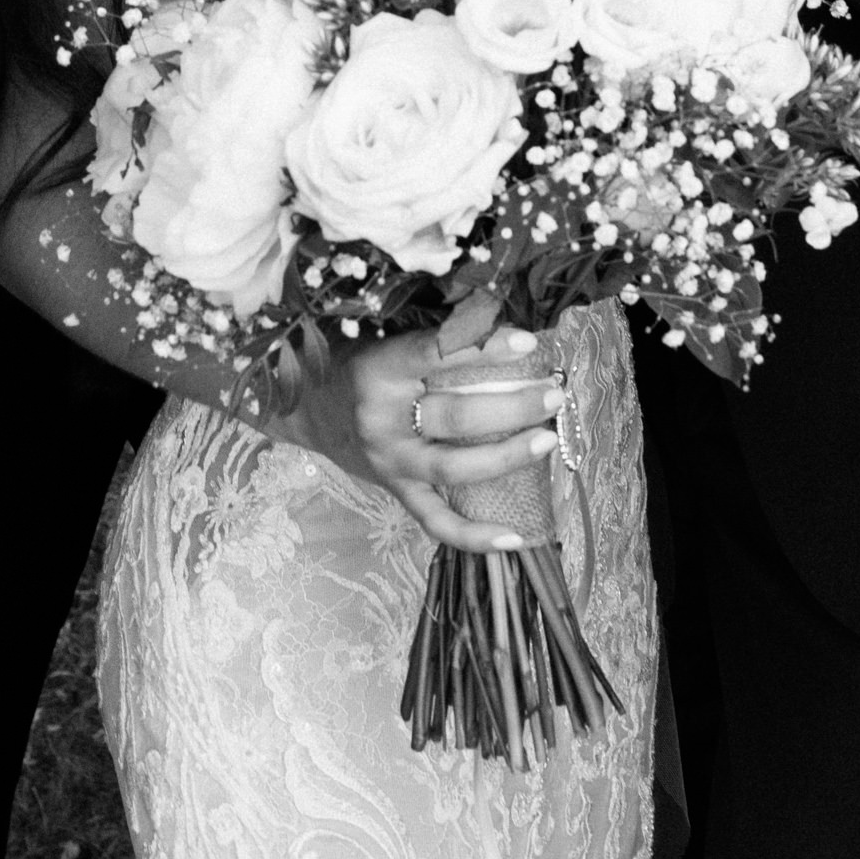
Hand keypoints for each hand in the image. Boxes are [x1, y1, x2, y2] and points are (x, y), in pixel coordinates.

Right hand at [274, 299, 569, 553]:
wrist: (304, 406)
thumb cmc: (353, 359)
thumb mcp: (383, 336)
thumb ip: (433, 335)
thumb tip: (502, 321)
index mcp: (380, 368)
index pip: (439, 354)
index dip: (486, 348)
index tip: (529, 341)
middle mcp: (382, 418)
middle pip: (458, 415)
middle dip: (514, 406)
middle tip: (554, 393)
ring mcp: (389, 461)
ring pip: (455, 467)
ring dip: (508, 455)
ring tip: (546, 439)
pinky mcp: (395, 491)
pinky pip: (437, 521)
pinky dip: (475, 536)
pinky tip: (516, 537)